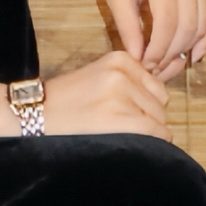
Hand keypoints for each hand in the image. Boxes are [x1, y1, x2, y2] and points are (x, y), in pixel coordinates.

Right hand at [41, 48, 174, 139]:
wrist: (37, 112)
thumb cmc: (68, 99)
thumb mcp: (100, 76)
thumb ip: (130, 82)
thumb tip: (167, 96)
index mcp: (120, 59)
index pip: (157, 88)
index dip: (147, 106)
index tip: (128, 116)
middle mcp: (123, 73)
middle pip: (160, 104)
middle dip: (149, 120)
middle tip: (122, 128)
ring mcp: (121, 94)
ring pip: (158, 120)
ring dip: (147, 133)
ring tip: (119, 134)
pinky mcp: (119, 116)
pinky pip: (154, 132)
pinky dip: (153, 142)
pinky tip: (137, 146)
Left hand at [88, 0, 205, 72]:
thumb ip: (127, 25)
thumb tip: (139, 59)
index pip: (167, 21)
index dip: (158, 49)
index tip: (146, 65)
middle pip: (187, 24)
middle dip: (173, 52)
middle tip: (157, 68)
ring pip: (202, 21)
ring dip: (189, 47)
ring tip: (171, 63)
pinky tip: (196, 52)